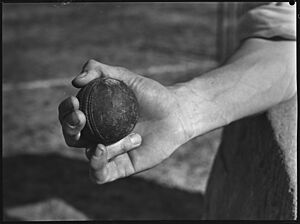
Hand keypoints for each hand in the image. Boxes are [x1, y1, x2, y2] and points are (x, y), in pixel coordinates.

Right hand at [58, 59, 191, 183]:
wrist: (176, 113)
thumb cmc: (152, 95)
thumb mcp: (126, 77)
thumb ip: (100, 70)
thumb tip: (75, 81)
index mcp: (97, 116)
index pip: (71, 116)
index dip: (66, 111)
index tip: (75, 101)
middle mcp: (100, 135)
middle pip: (72, 137)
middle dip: (70, 127)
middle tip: (81, 116)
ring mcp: (110, 153)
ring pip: (88, 155)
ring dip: (96, 146)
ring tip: (122, 135)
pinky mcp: (121, 167)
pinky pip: (100, 174)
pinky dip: (97, 165)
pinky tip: (104, 149)